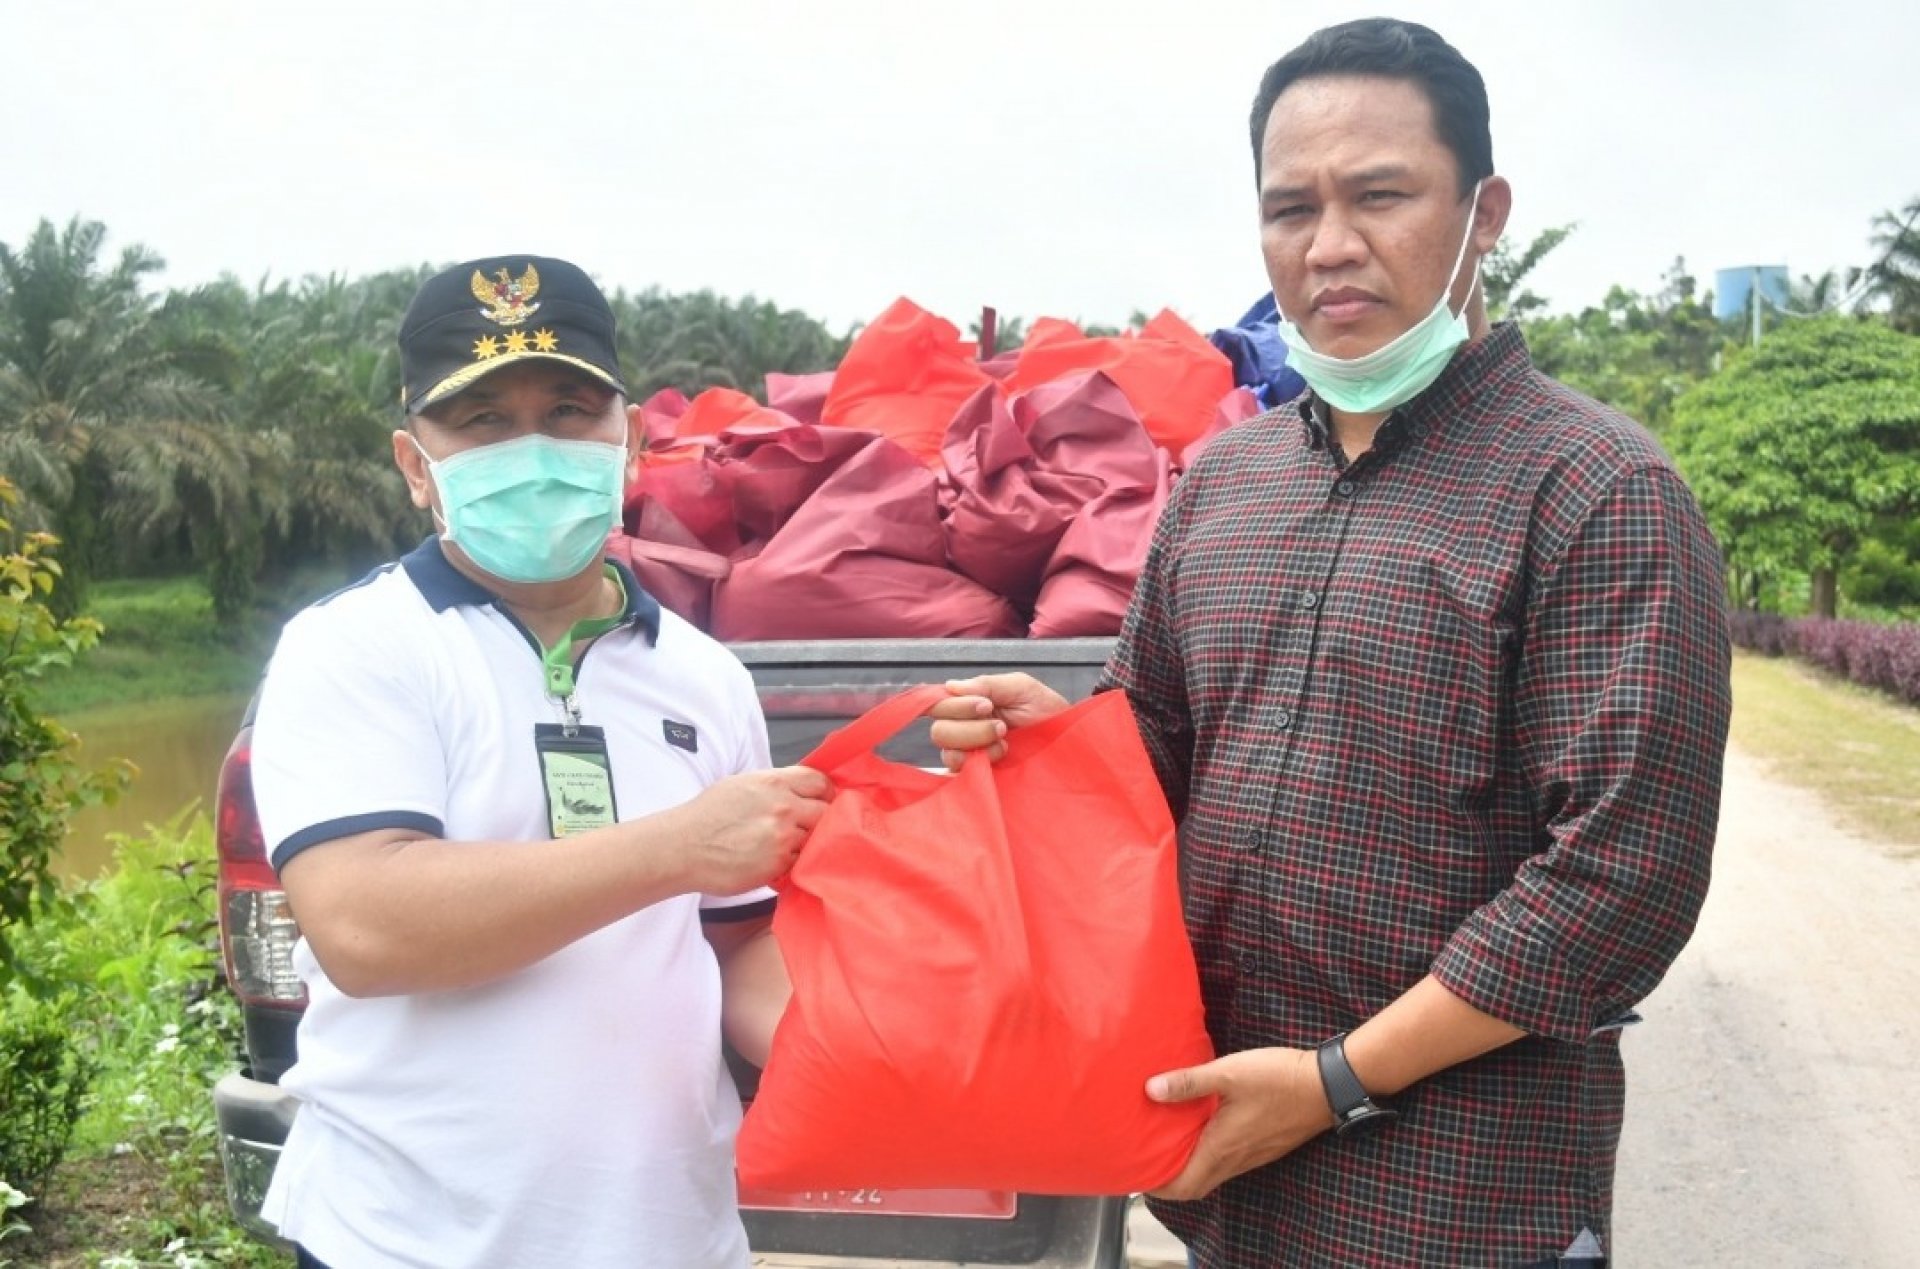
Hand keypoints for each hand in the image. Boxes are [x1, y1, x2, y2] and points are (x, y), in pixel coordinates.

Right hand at [672, 767, 832, 893]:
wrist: (683, 847)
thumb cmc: (707, 815)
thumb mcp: (742, 784)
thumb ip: (775, 786)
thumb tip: (799, 791)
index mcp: (774, 782)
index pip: (819, 782)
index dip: (824, 792)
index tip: (821, 800)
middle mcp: (784, 807)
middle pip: (825, 812)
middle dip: (819, 819)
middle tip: (806, 827)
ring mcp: (783, 837)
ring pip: (814, 839)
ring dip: (805, 843)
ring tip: (781, 845)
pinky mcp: (778, 864)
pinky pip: (799, 861)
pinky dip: (791, 862)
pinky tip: (772, 859)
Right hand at [927, 674, 1069, 771]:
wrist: (1071, 742)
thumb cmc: (1049, 712)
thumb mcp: (1022, 688)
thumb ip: (988, 684)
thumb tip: (951, 686)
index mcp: (970, 703)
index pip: (938, 704)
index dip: (956, 706)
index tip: (986, 705)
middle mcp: (964, 727)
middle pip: (939, 731)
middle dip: (971, 727)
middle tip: (1002, 726)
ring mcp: (970, 753)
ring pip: (948, 752)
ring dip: (978, 744)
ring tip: (1006, 742)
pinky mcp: (978, 775)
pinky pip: (958, 776)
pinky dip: (976, 766)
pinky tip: (1000, 758)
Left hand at [1145, 1047, 1335, 1200]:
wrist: (1327, 1086)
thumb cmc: (1277, 1079)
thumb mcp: (1227, 1073)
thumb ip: (1189, 1082)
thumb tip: (1151, 1089)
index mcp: (1222, 1148)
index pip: (1184, 1187)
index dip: (1158, 1187)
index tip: (1139, 1173)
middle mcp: (1236, 1159)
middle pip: (1196, 1185)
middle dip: (1170, 1180)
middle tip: (1151, 1158)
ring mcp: (1254, 1156)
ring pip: (1214, 1174)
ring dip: (1191, 1166)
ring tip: (1172, 1143)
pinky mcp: (1265, 1147)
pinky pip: (1231, 1163)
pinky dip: (1211, 1156)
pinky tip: (1206, 1130)